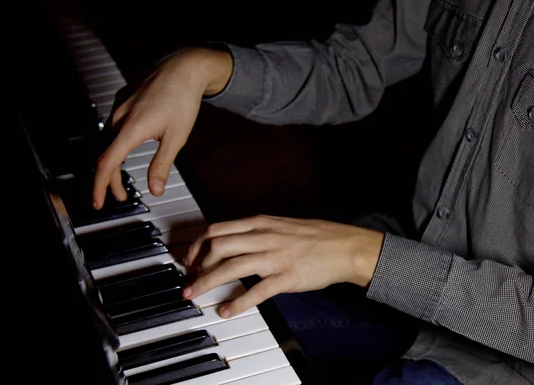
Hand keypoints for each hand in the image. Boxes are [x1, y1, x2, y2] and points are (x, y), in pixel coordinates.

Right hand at [92, 48, 232, 208]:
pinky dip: (115, 143)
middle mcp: (120, 115)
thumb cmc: (183, 99)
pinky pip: (112, 125)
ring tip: (123, 178)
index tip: (99, 202)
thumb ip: (162, 165)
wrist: (184, 67)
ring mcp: (119, 105)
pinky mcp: (122, 98)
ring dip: (113, 161)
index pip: (107, 163)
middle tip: (120, 196)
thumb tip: (156, 189)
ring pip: (108, 140)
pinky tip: (126, 148)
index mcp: (132, 128)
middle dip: (110, 179)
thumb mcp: (176, 137)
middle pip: (106, 154)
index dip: (101, 186)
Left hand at [182, 215, 383, 317]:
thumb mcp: (280, 225)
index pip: (217, 229)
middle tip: (189, 280)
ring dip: (207, 282)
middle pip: (218, 247)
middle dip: (197, 265)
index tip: (189, 259)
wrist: (344, 247)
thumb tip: (230, 241)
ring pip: (231, 267)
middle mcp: (264, 236)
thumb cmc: (313, 236)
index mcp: (260, 223)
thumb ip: (255, 231)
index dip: (197, 246)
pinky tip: (227, 310)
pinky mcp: (287, 276)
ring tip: (194, 295)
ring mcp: (275, 256)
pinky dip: (238, 302)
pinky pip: (256, 291)